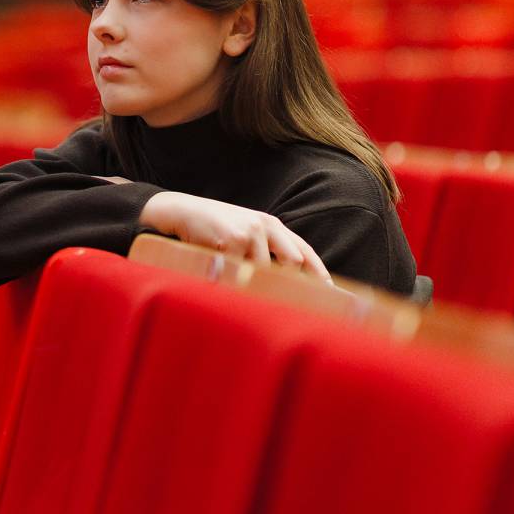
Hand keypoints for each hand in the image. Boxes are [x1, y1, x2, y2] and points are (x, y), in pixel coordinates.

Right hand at [139, 191, 331, 282]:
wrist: (182, 211)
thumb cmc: (214, 226)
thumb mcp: (244, 231)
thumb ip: (265, 249)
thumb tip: (287, 279)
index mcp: (271, 224)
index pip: (302, 250)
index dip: (318, 271)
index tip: (331, 292)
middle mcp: (265, 225)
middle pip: (292, 262)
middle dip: (289, 282)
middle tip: (290, 302)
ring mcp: (249, 232)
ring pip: (263, 272)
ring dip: (251, 282)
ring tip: (234, 277)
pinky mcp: (232, 241)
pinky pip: (240, 272)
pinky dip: (232, 277)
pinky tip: (219, 268)